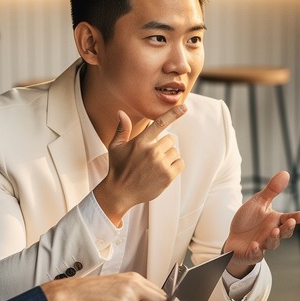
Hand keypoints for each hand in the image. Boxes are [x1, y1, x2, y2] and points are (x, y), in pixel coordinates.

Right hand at [96, 107, 186, 224]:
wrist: (120, 193)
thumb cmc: (118, 168)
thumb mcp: (116, 147)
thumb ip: (122, 129)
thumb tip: (121, 112)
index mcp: (140, 142)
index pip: (160, 123)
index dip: (173, 114)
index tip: (184, 107)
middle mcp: (152, 151)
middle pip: (170, 139)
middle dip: (164, 145)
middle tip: (152, 156)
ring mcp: (161, 164)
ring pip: (175, 152)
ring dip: (169, 156)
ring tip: (155, 165)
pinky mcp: (168, 176)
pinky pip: (180, 163)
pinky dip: (175, 166)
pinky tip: (163, 171)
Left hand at [223, 170, 299, 275]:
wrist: (235, 239)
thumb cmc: (250, 220)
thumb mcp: (259, 202)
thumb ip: (272, 190)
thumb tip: (285, 173)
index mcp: (275, 221)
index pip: (288, 219)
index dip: (295, 218)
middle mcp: (272, 233)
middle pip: (284, 233)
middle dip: (287, 228)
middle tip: (290, 222)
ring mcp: (263, 245)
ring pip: (272, 244)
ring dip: (273, 238)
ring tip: (273, 231)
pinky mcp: (252, 254)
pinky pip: (256, 254)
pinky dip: (257, 251)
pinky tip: (255, 245)